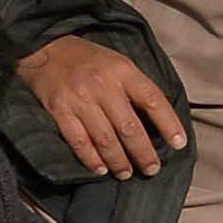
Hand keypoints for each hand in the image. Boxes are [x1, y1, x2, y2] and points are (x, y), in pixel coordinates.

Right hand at [19, 37, 184, 179]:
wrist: (44, 48)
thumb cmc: (88, 59)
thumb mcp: (118, 62)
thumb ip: (135, 87)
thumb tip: (157, 120)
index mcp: (123, 71)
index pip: (153, 100)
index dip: (168, 124)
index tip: (178, 144)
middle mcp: (103, 85)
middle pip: (129, 127)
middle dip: (143, 153)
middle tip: (152, 169)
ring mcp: (80, 99)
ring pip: (105, 139)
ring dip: (119, 161)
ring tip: (127, 173)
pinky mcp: (59, 110)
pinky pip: (78, 141)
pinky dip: (91, 158)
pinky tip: (100, 169)